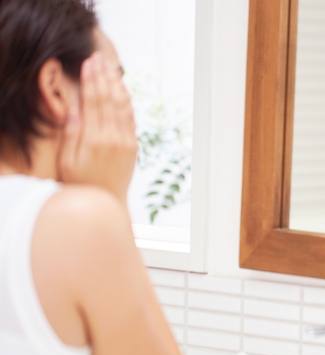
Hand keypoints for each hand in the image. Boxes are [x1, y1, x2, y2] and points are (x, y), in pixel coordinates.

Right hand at [58, 53, 136, 202]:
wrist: (107, 203)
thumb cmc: (82, 184)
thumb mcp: (68, 161)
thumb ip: (71, 135)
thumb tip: (74, 110)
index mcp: (96, 140)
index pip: (94, 102)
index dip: (91, 81)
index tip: (88, 64)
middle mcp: (115, 138)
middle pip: (109, 100)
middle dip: (104, 77)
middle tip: (98, 58)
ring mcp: (127, 142)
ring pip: (123, 107)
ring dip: (116, 85)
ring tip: (110, 68)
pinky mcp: (133, 147)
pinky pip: (131, 119)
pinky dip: (127, 102)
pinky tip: (122, 91)